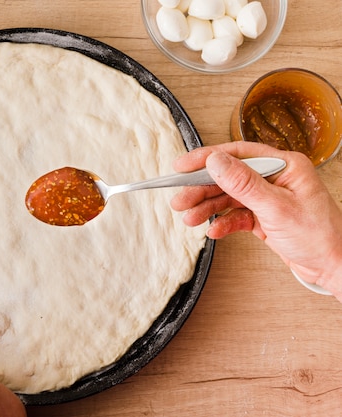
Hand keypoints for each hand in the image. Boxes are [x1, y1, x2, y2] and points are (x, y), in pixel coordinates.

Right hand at [170, 141, 341, 300]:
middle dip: (201, 189)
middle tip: (179, 199)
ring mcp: (269, 198)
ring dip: (207, 207)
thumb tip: (215, 161)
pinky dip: (223, 223)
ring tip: (189, 218)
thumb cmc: (320, 237)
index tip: (181, 166)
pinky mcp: (264, 217)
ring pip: (228, 197)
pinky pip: (236, 215)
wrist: (334, 267)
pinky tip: (214, 230)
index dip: (206, 158)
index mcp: (284, 166)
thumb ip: (243, 183)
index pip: (238, 154)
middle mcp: (275, 178)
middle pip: (228, 177)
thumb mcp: (276, 207)